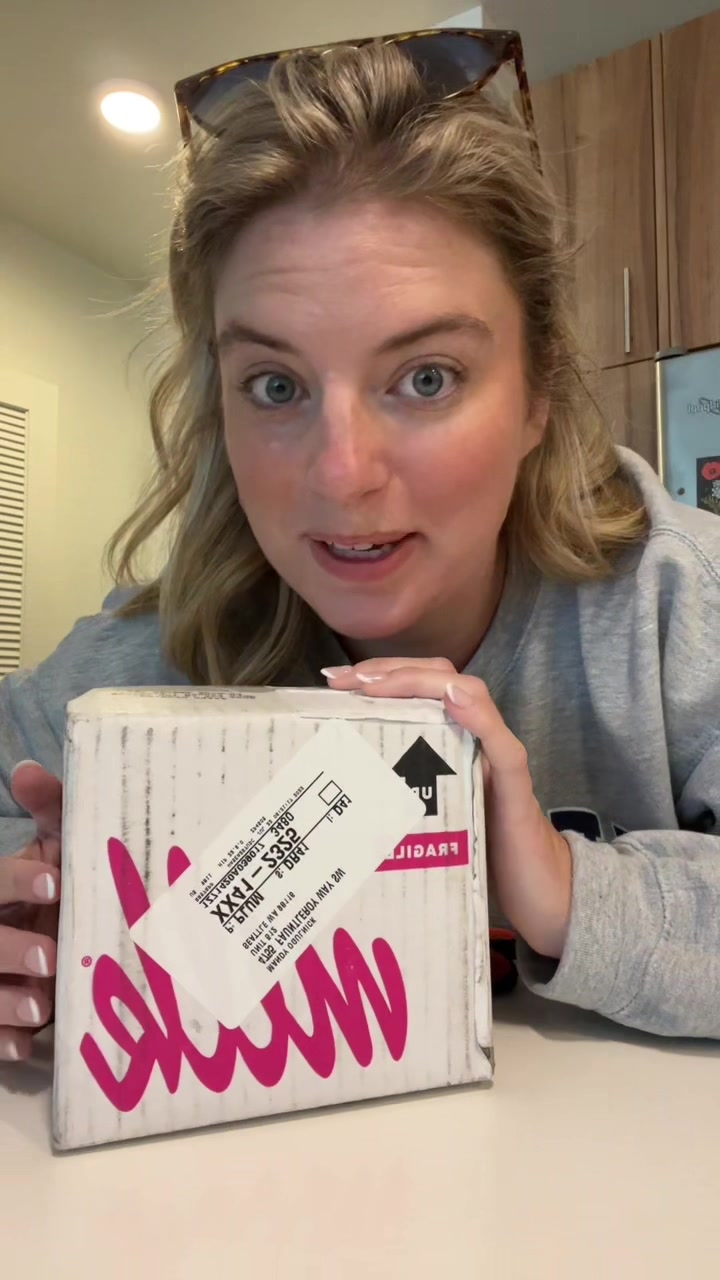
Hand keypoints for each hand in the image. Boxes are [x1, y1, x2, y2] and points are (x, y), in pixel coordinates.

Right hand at [0, 762, 61, 1061]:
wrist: (50, 944)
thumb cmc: (50, 891)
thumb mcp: (51, 848)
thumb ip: (50, 810)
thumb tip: (25, 771)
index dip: (16, 880)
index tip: (55, 883)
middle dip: (9, 947)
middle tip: (52, 955)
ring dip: (4, 999)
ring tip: (42, 1005)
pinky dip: (2, 1042)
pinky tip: (25, 1046)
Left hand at [323, 659, 571, 958]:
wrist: (539, 889)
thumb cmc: (480, 849)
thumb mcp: (427, 814)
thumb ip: (398, 790)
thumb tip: (342, 782)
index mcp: (454, 740)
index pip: (423, 685)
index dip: (381, 673)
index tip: (335, 681)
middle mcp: (478, 737)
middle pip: (441, 677)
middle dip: (390, 669)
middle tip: (344, 680)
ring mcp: (500, 757)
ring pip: (469, 694)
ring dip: (422, 682)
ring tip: (379, 684)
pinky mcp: (518, 788)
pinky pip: (502, 745)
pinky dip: (478, 717)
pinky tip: (455, 699)